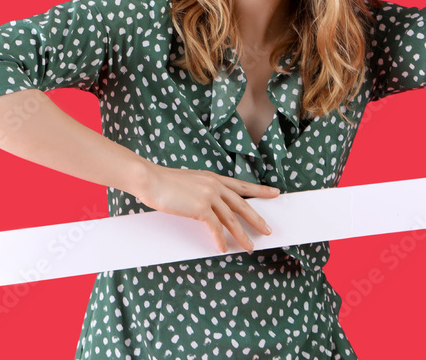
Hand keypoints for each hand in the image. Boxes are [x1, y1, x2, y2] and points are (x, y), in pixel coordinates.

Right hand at [134, 163, 278, 253]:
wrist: (150, 179)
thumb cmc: (164, 182)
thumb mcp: (190, 182)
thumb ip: (202, 191)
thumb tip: (209, 206)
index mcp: (214, 178)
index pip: (242, 185)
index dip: (260, 190)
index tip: (275, 192)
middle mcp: (215, 185)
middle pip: (242, 205)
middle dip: (257, 219)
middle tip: (268, 229)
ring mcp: (209, 196)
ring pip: (232, 219)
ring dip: (242, 235)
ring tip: (250, 246)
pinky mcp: (200, 208)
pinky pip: (215, 228)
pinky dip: (220, 240)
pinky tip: (223, 248)